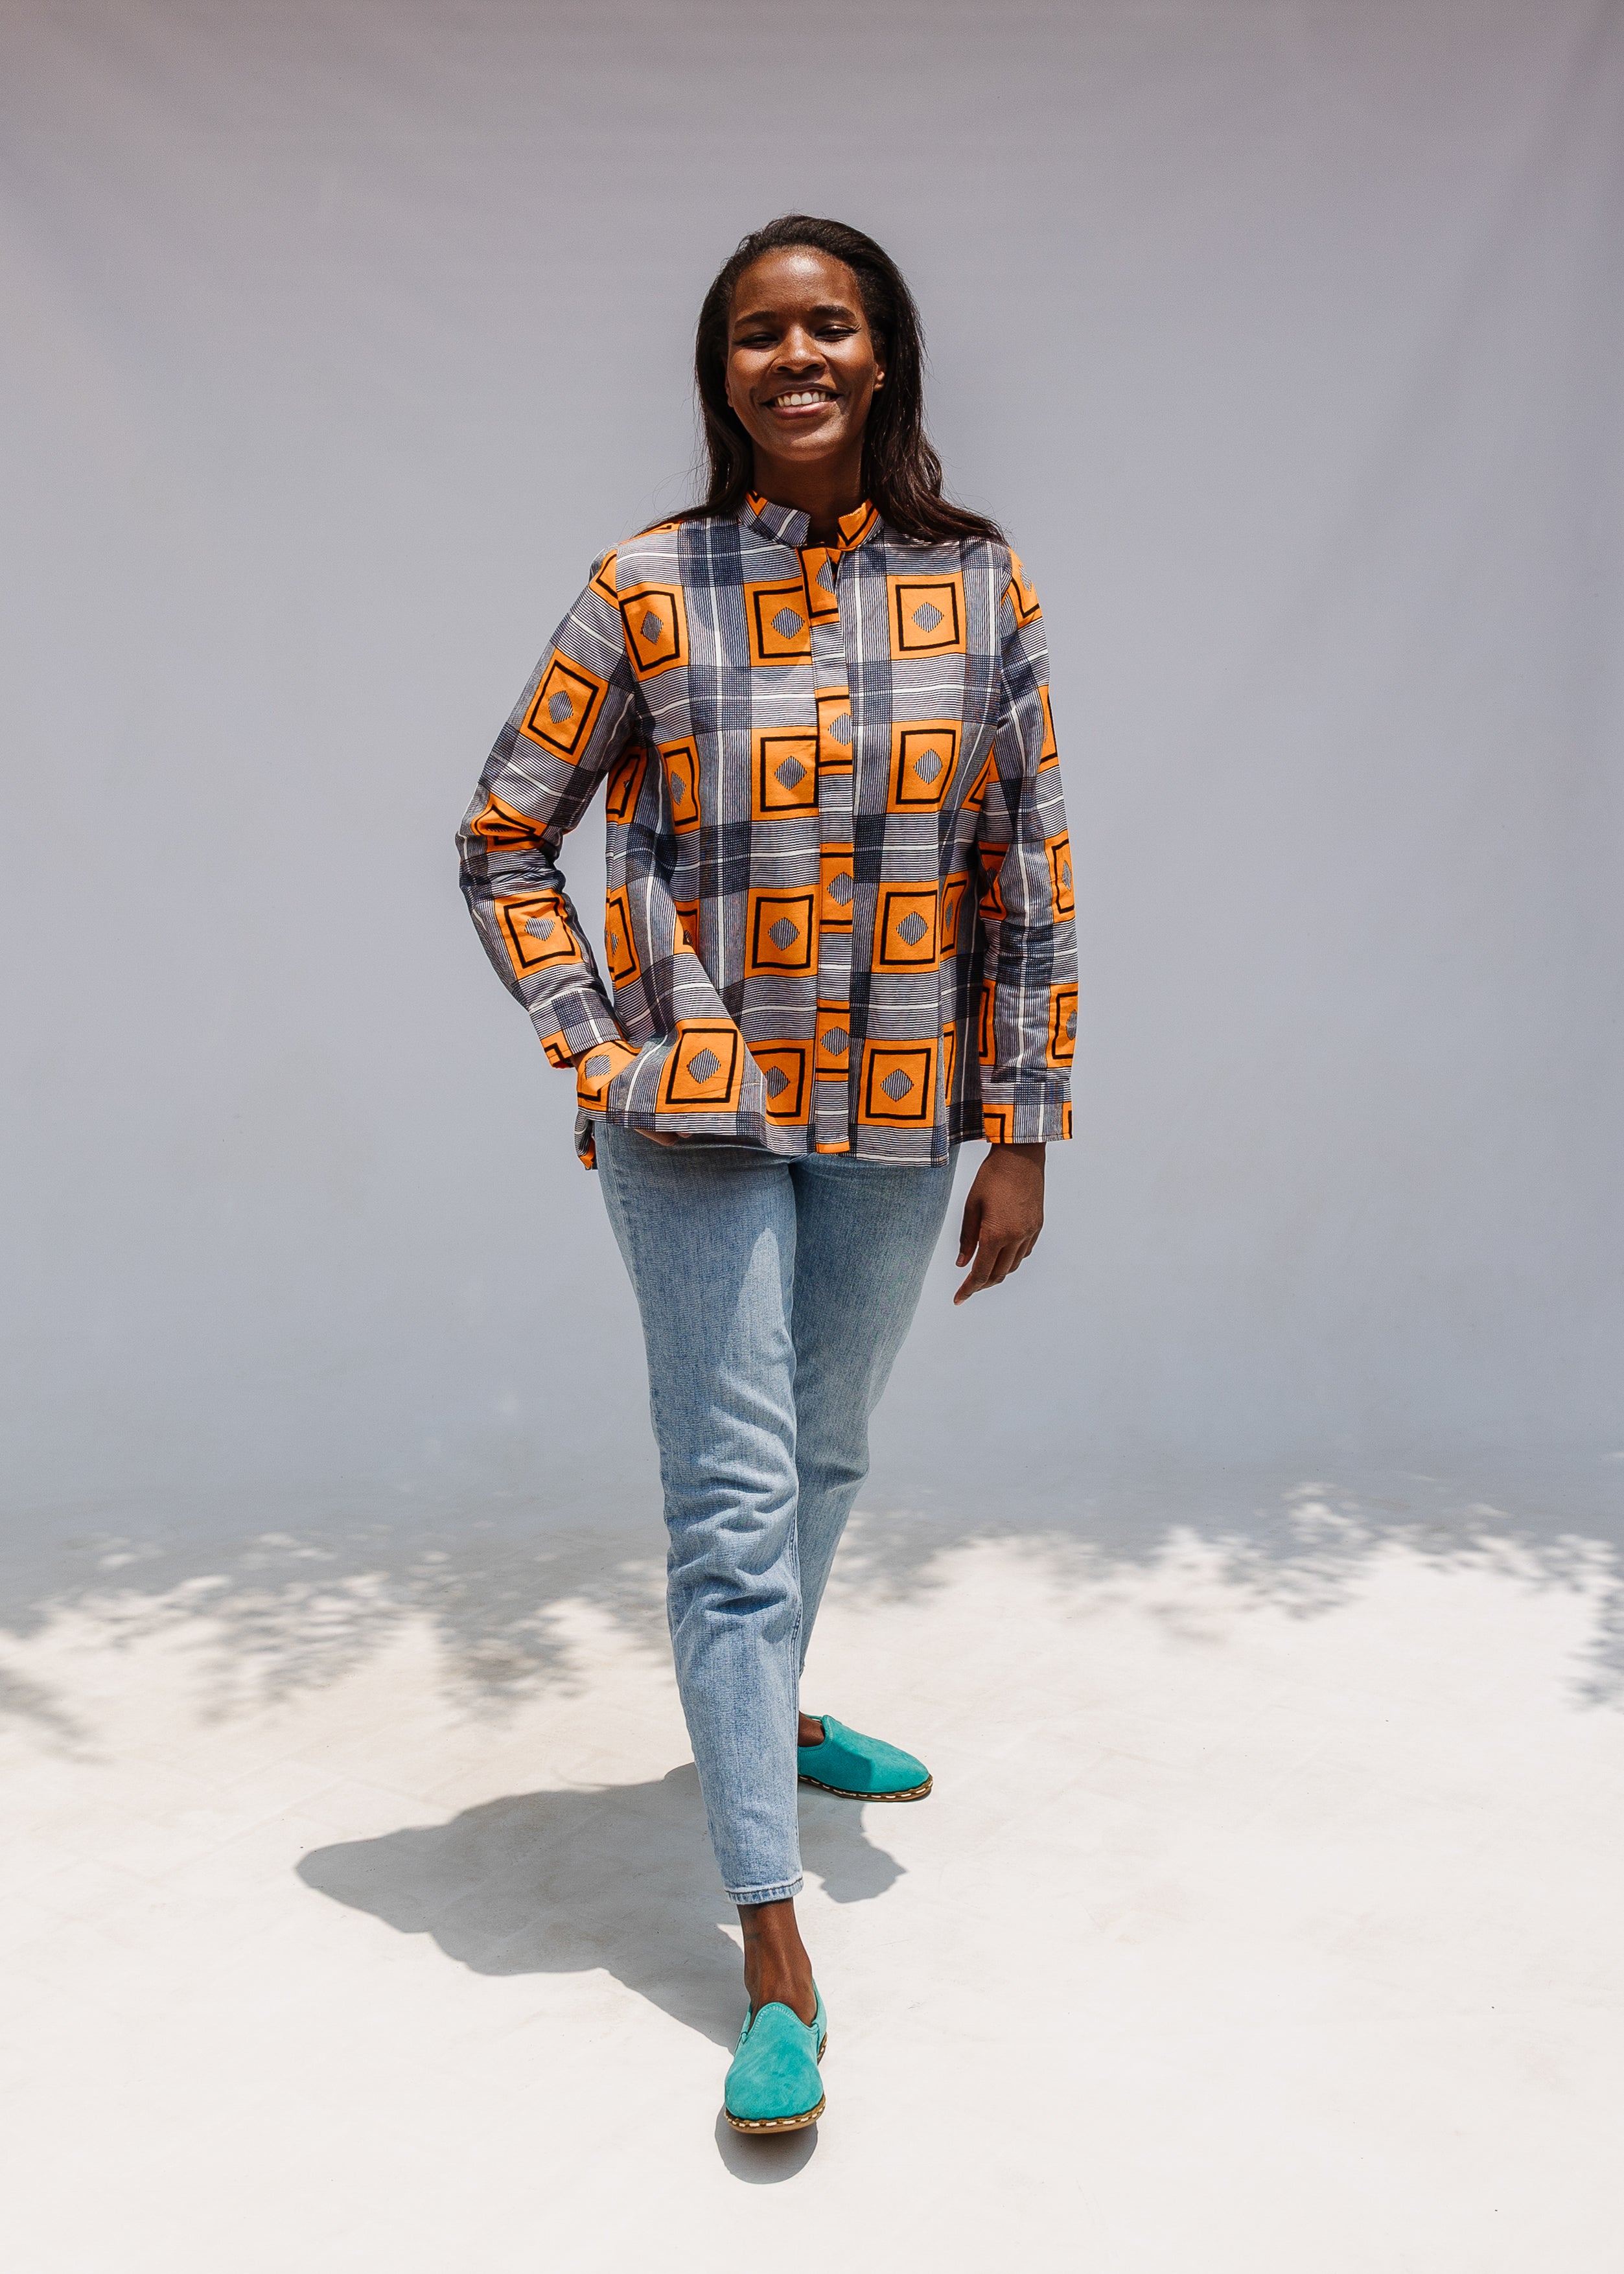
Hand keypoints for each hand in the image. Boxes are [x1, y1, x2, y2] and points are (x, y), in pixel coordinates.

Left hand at [954, 1143, 1044, 1303]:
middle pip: (998, 1274)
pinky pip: (1024, 1253)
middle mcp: (1016, 1238)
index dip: (969, 1289)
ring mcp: (1030, 1232)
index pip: (981, 1272)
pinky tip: (1001, 1255)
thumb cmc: (991, 1176)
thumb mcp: (971, 1206)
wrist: (1021, 1156)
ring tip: (983, 1272)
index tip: (958, 1299)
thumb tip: (962, 1263)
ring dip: (997, 1273)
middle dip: (982, 1284)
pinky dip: (1011, 1260)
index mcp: (996, 1234)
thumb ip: (967, 1238)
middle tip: (968, 1287)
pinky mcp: (1038, 1226)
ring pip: (1013, 1266)